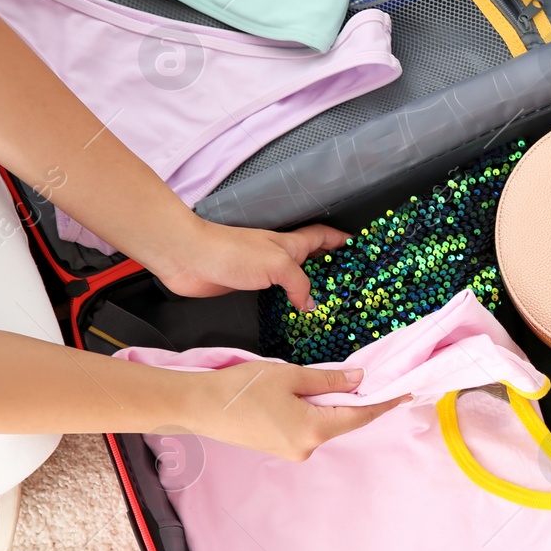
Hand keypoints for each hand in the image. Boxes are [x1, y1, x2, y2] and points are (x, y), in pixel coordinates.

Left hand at [141, 216, 349, 311]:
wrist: (189, 258)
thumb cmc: (232, 253)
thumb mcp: (277, 264)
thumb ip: (299, 283)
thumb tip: (310, 303)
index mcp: (291, 243)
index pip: (324, 236)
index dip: (342, 240)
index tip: (361, 249)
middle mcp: (280, 255)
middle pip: (313, 258)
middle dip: (332, 268)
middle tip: (350, 285)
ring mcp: (264, 271)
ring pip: (295, 278)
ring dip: (310, 288)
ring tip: (329, 304)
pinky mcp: (248, 285)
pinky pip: (276, 294)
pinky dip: (288, 302)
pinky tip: (293, 313)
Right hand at [180, 362, 408, 460]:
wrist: (198, 406)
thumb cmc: (242, 388)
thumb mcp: (290, 376)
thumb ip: (328, 380)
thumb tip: (359, 380)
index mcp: (314, 430)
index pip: (360, 416)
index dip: (384, 403)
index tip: (406, 393)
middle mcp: (307, 447)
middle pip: (344, 421)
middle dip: (358, 401)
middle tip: (375, 379)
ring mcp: (292, 451)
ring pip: (325, 424)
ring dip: (334, 404)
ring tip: (339, 381)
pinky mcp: (279, 448)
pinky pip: (308, 427)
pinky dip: (316, 411)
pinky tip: (313, 395)